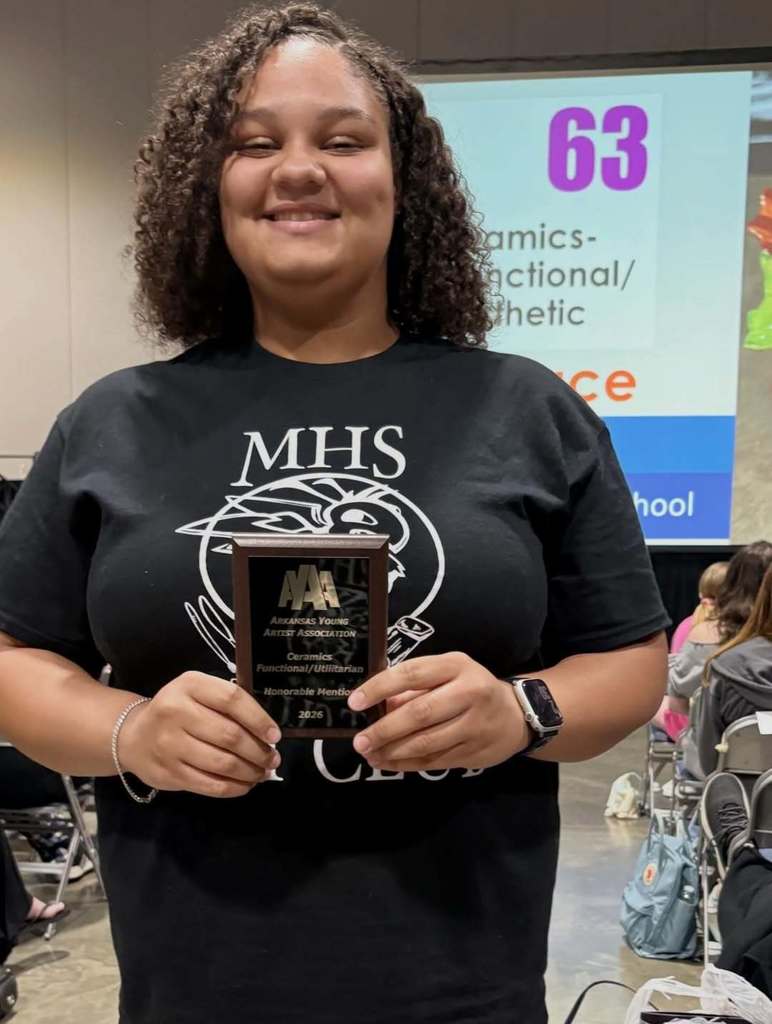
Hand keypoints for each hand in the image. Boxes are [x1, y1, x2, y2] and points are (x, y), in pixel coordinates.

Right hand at [118, 672, 280, 797]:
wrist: (133, 736)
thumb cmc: (178, 711)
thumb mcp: (198, 693)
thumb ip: (227, 704)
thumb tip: (267, 732)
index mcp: (190, 685)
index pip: (232, 699)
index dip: (259, 719)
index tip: (275, 735)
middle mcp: (176, 712)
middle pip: (230, 735)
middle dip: (258, 751)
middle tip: (272, 759)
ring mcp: (170, 744)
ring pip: (222, 763)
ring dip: (250, 772)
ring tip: (262, 772)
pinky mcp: (168, 773)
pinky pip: (209, 784)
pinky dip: (233, 788)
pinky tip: (245, 785)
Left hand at [347, 652, 529, 771]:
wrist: (518, 714)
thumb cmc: (471, 687)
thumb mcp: (448, 673)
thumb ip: (415, 687)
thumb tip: (376, 706)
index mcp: (456, 665)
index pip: (412, 674)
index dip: (380, 688)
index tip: (355, 702)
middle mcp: (468, 693)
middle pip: (419, 713)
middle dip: (384, 730)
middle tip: (360, 740)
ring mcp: (474, 725)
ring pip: (426, 742)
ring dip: (392, 751)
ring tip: (369, 754)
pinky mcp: (474, 751)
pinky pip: (434, 760)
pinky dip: (407, 764)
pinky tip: (388, 763)